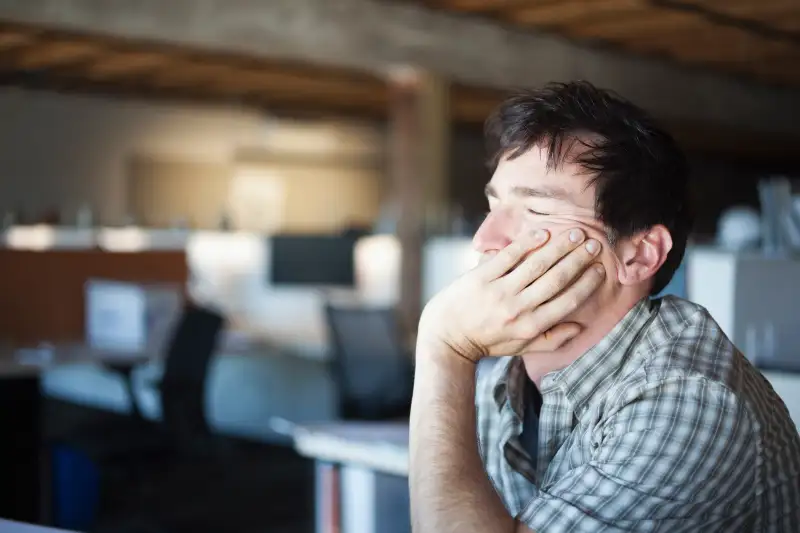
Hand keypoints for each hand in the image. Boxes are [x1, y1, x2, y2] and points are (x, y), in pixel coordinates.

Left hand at [418, 228, 604, 362]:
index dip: (586, 284)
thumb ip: (552, 340)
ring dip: (559, 247)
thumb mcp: (522, 347)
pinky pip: (509, 256)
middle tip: (593, 245)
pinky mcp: (482, 276)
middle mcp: (518, 309)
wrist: (448, 335)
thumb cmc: (488, 341)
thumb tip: (580, 326)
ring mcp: (499, 291)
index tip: (599, 269)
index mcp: (531, 326)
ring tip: (576, 234)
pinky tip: (544, 232)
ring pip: (537, 264)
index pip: (567, 301)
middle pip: (556, 279)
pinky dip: (528, 243)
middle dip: (578, 261)